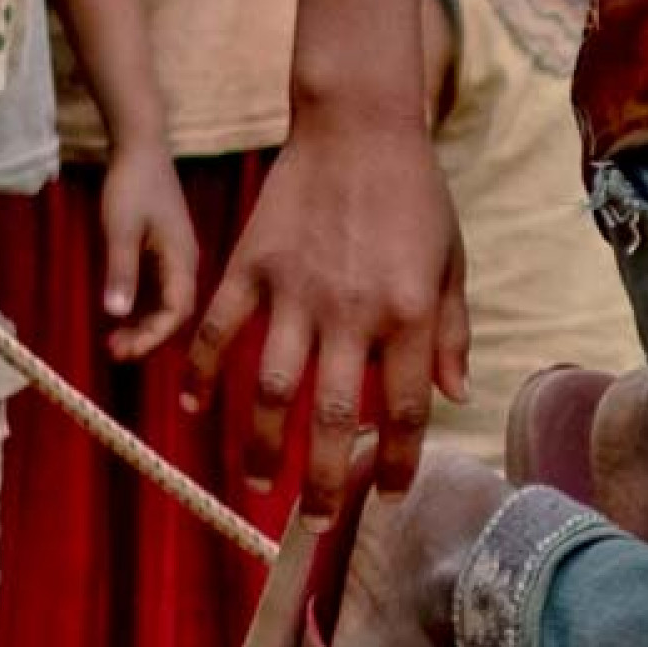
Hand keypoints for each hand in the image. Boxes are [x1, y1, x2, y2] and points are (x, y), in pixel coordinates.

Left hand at [99, 140, 199, 362]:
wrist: (140, 147)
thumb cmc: (132, 184)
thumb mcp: (120, 228)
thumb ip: (121, 271)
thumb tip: (117, 315)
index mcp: (183, 259)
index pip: (176, 312)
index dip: (152, 337)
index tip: (123, 352)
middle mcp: (185, 263)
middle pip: (173, 313)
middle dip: (146, 337)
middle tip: (113, 352)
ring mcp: (175, 256)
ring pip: (165, 303)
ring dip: (141, 325)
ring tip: (112, 341)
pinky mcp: (164, 250)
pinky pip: (157, 289)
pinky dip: (140, 307)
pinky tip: (118, 315)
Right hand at [179, 116, 469, 507]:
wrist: (359, 123)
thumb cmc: (415, 193)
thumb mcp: (452, 260)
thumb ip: (453, 332)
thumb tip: (454, 399)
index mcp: (410, 313)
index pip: (406, 411)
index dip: (396, 464)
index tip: (387, 496)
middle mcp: (352, 312)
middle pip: (335, 418)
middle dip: (324, 483)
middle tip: (315, 523)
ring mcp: (296, 290)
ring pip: (272, 389)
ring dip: (263, 446)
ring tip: (260, 484)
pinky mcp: (252, 266)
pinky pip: (218, 330)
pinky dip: (200, 372)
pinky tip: (194, 407)